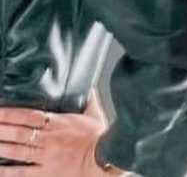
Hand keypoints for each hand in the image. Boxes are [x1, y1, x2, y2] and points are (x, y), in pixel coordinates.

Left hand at [0, 96, 118, 175]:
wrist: (107, 160)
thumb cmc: (102, 138)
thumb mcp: (95, 115)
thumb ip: (88, 100)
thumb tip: (88, 87)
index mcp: (59, 123)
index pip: (29, 116)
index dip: (10, 113)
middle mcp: (49, 139)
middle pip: (19, 133)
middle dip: (1, 129)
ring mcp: (47, 157)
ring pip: (17, 151)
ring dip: (1, 146)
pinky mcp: (48, 173)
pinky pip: (23, 172)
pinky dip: (8, 170)